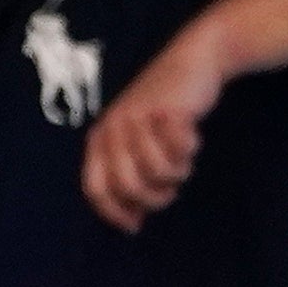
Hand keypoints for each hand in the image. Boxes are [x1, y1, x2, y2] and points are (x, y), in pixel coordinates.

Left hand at [84, 37, 228, 229]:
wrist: (192, 62)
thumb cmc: (165, 109)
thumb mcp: (137, 142)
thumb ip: (130, 175)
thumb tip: (133, 221)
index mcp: (100, 137)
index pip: (95, 188)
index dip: (114, 212)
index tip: (135, 225)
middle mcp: (113, 128)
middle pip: (129, 186)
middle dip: (153, 197)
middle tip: (170, 191)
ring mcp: (138, 118)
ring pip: (157, 172)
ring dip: (177, 173)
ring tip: (183, 159)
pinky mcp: (165, 111)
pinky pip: (179, 152)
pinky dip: (189, 150)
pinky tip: (191, 137)